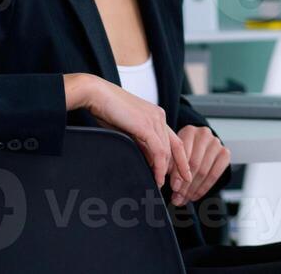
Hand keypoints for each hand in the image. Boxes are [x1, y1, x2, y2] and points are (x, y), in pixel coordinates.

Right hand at [68, 73, 191, 195]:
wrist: (97, 94)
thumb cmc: (107, 110)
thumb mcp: (129, 129)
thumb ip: (140, 142)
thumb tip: (147, 160)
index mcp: (156, 115)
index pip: (174, 140)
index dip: (180, 158)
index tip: (183, 174)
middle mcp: (159, 116)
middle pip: (176, 146)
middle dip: (179, 167)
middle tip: (179, 185)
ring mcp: (154, 119)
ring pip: (167, 150)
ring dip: (167, 171)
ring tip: (163, 185)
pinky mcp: (146, 125)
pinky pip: (158, 151)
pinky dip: (159, 167)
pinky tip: (157, 178)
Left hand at [169, 125, 230, 206]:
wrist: (201, 145)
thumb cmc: (184, 150)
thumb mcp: (174, 152)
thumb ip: (170, 165)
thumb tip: (165, 182)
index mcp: (189, 131)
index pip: (183, 154)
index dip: (177, 173)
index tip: (173, 188)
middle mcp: (204, 134)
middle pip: (194, 163)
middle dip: (185, 184)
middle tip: (178, 197)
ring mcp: (216, 143)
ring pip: (204, 170)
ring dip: (193, 188)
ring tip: (184, 198)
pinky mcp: (225, 153)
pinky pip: (215, 174)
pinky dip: (204, 188)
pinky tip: (195, 195)